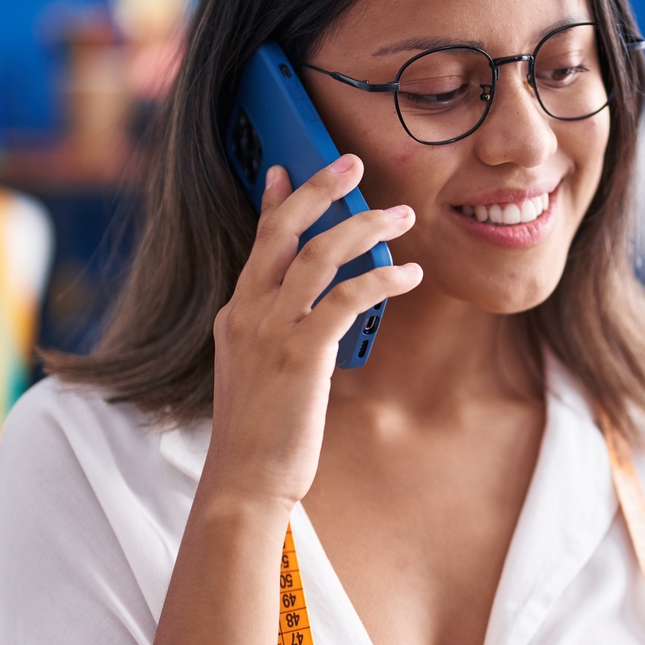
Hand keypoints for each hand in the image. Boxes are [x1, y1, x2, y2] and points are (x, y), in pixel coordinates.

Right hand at [197, 156, 421, 512]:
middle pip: (282, 230)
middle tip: (354, 162)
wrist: (243, 482)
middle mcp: (248, 313)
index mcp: (236, 315)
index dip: (275, 200)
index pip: (257, 242)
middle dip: (320, 189)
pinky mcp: (301, 354)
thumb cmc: (259, 437)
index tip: (288, 167)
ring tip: (401, 216)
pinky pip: (345, 299)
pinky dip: (380, 280)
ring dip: (363, 227)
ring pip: (318, 254)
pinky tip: (408, 276)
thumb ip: (272, 339)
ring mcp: (271, 331)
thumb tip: (305, 324)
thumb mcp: (255, 375)